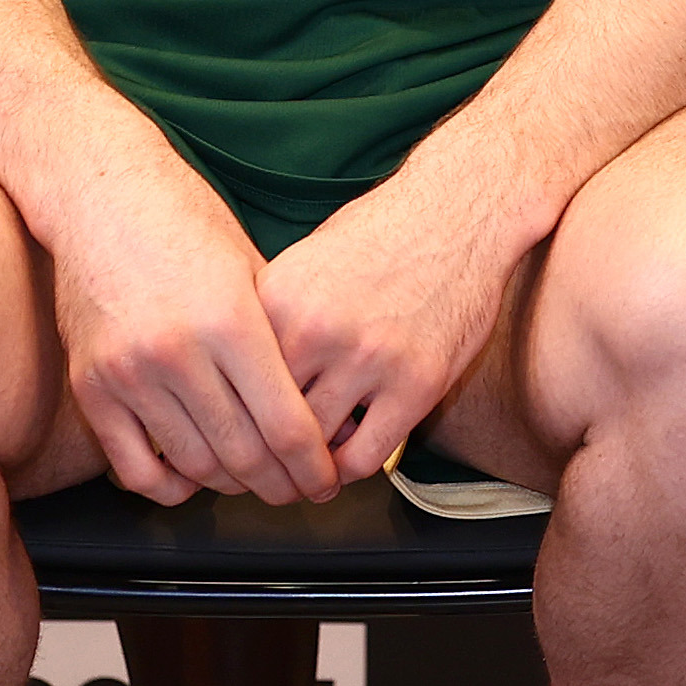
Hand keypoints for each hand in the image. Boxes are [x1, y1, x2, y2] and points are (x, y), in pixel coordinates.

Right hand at [46, 159, 335, 505]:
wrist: (101, 195)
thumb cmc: (185, 221)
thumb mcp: (253, 267)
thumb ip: (281, 336)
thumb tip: (317, 404)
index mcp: (231, 321)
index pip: (286, 425)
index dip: (313, 467)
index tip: (324, 481)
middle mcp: (179, 352)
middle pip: (245, 455)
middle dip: (281, 484)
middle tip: (297, 490)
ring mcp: (130, 373)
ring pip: (194, 466)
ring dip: (230, 486)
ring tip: (252, 482)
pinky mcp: (92, 386)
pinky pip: (135, 468)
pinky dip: (170, 486)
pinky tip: (192, 478)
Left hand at [260, 162, 523, 482]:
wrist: (457, 212)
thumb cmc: (378, 236)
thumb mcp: (302, 264)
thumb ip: (269, 319)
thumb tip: (236, 379)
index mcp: (276, 300)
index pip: (232, 385)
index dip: (229, 422)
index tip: (231, 442)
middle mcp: (315, 330)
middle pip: (266, 423)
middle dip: (263, 456)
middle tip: (263, 473)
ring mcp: (367, 358)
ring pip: (313, 447)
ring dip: (306, 468)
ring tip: (305, 471)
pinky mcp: (416, 382)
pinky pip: (365, 457)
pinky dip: (349, 471)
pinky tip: (348, 460)